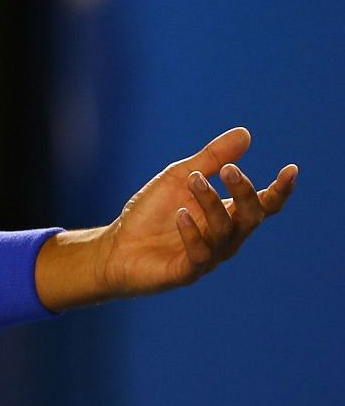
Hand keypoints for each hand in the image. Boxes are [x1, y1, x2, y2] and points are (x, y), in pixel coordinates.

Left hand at [94, 127, 297, 298]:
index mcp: (228, 215)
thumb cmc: (151, 213)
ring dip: (211, 203)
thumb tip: (245, 133)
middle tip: (229, 169)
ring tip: (195, 179)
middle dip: (244, 192)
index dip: (280, 190)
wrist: (116, 247)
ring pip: (223, 231)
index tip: (290, 169)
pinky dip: (192, 233)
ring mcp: (208, 256)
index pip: (263, 205)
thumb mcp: (179, 178)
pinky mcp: (185, 272)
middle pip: (250, 217)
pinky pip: (199, 255)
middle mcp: (225, 238)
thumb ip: (212, 159)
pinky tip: (181, 214)